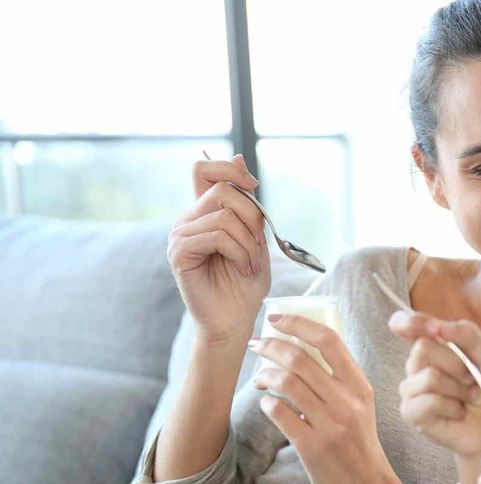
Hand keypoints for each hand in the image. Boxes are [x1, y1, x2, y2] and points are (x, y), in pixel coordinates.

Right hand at [167, 154, 270, 345]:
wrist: (235, 319)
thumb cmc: (246, 281)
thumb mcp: (255, 236)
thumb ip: (247, 202)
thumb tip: (239, 156)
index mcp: (204, 212)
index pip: (204, 169)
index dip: (230, 169)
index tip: (253, 187)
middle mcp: (187, 219)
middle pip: (223, 190)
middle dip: (253, 215)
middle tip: (259, 244)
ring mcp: (180, 235)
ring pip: (224, 215)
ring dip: (249, 242)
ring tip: (251, 263)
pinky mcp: (179, 253)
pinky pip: (217, 236)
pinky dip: (239, 252)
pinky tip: (243, 268)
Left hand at [249, 315, 397, 483]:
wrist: (364, 480)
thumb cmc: (358, 439)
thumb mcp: (360, 403)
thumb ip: (340, 377)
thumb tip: (306, 344)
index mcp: (359, 386)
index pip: (330, 340)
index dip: (300, 323)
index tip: (278, 318)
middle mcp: (346, 402)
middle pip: (300, 359)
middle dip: (271, 346)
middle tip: (258, 344)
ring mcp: (329, 424)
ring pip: (286, 383)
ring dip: (264, 375)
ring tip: (259, 378)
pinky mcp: (311, 446)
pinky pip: (279, 414)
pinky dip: (267, 404)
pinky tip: (267, 404)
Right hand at [389, 311, 480, 458]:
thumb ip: (468, 335)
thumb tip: (442, 326)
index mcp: (432, 345)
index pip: (404, 324)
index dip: (410, 322)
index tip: (432, 328)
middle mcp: (416, 364)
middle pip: (424, 347)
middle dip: (456, 364)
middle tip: (470, 379)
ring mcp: (410, 388)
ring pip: (430, 376)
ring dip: (458, 389)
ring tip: (465, 397)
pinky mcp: (410, 412)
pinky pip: (430, 400)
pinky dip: (453, 407)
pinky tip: (457, 412)